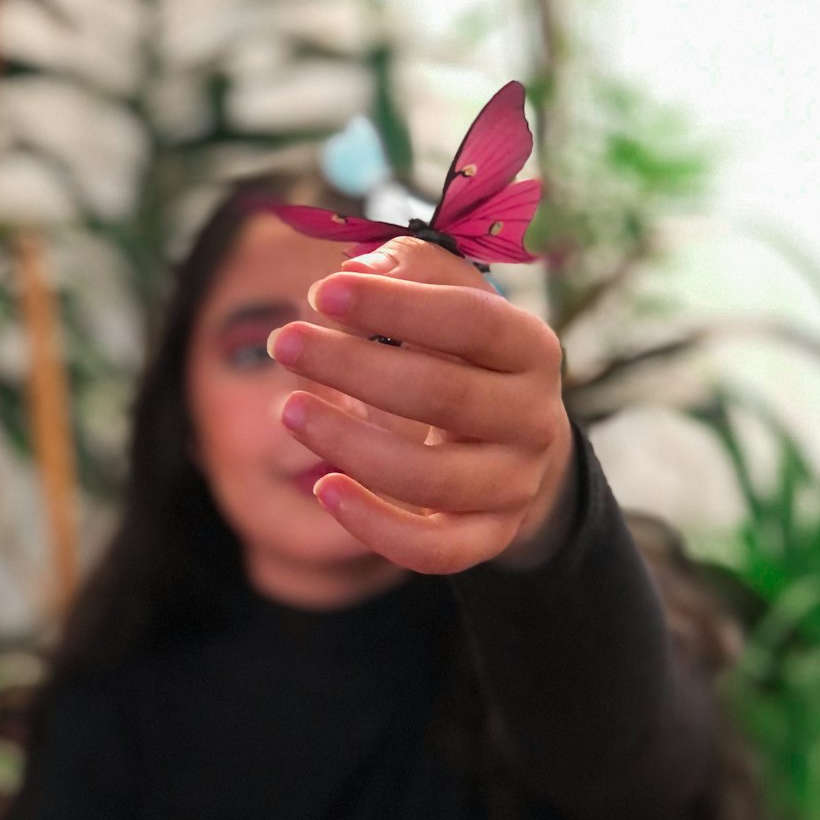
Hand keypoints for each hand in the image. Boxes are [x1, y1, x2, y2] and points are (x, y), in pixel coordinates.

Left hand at [266, 236, 575, 574]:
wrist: (517, 444)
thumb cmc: (466, 354)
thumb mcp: (451, 298)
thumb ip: (408, 269)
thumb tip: (356, 271)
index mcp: (532, 349)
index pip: (471, 321)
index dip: (396, 306)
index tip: (322, 292)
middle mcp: (535, 419)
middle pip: (443, 396)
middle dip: (352, 367)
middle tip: (284, 341)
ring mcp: (514, 484)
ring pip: (429, 478)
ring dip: (348, 443)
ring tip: (287, 409)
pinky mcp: (488, 537)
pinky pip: (434, 550)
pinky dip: (374, 526)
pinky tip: (322, 487)